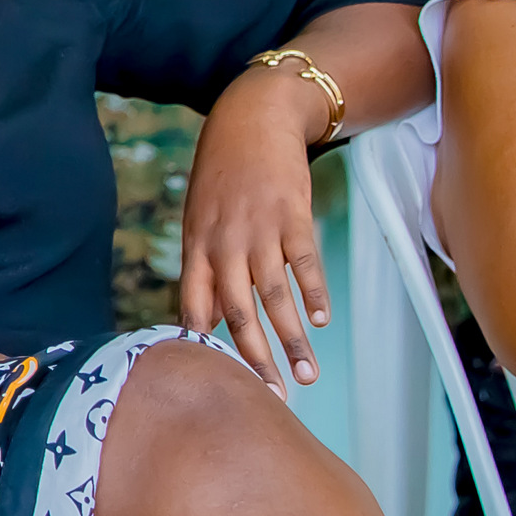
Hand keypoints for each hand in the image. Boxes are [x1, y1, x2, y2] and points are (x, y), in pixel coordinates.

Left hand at [178, 62, 335, 387]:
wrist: (251, 119)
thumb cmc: (221, 178)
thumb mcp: (201, 222)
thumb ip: (207, 272)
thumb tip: (210, 323)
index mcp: (196, 248)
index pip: (193, 307)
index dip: (202, 345)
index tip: (212, 382)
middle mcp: (223, 243)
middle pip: (237, 312)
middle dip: (253, 358)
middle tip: (270, 396)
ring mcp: (258, 230)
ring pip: (273, 295)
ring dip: (293, 338)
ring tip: (308, 374)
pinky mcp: (291, 215)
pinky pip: (304, 261)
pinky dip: (314, 291)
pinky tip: (322, 319)